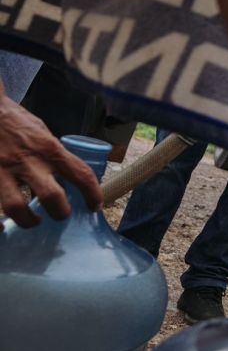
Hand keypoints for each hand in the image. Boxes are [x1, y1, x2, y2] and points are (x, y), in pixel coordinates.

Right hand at [0, 94, 102, 229]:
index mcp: (49, 148)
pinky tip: (3, 227)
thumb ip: (54, 153)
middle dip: (60, 212)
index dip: (93, 194)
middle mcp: (28, 160)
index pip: (80, 174)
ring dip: (28, 220)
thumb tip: (69, 175)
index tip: (95, 206)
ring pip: (16, 206)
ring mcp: (3, 169)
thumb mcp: (43, 133)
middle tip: (61, 214)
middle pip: (51, 195)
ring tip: (34, 221)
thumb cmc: (16, 122)